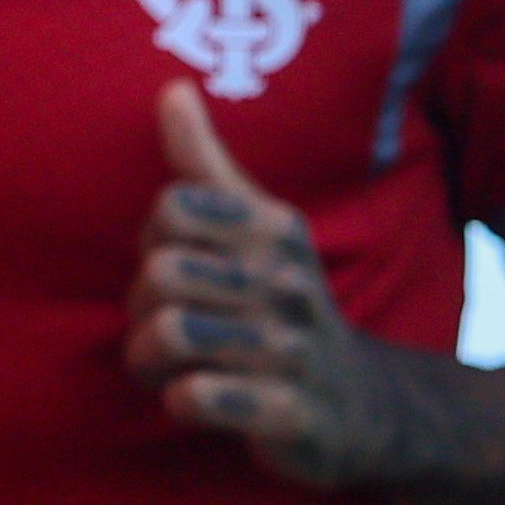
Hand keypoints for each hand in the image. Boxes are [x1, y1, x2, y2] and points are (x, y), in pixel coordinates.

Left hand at [126, 83, 405, 489]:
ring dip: (149, 360)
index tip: (177, 265)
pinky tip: (197, 399)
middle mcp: (288, 282)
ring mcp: (292, 349)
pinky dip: (181, 400)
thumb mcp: (258, 230)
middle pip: (160, 272)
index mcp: (275, 230)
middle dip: (141, 309)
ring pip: (170, 333)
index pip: (171, 208)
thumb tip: (172, 89)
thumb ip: (206, 165)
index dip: (153, 243)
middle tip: (163, 327)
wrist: (364, 406)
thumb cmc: (282, 307)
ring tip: (169, 367)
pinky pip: (199, 397)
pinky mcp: (290, 415)